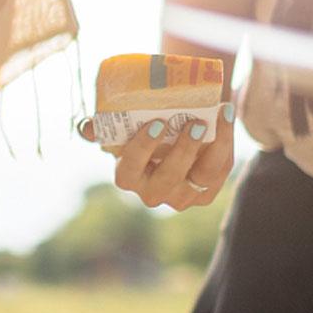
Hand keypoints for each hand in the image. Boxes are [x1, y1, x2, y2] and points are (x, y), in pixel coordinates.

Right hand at [110, 105, 233, 209]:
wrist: (172, 132)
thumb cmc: (141, 127)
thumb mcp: (120, 127)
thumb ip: (102, 127)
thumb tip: (86, 128)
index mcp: (127, 177)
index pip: (129, 171)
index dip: (142, 150)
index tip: (155, 124)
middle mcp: (153, 193)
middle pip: (168, 177)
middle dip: (183, 150)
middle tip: (193, 122)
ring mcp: (182, 196)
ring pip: (201, 177)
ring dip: (212, 147)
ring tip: (218, 116)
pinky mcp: (206, 193)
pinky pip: (220, 171)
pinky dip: (226, 143)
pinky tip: (226, 117)